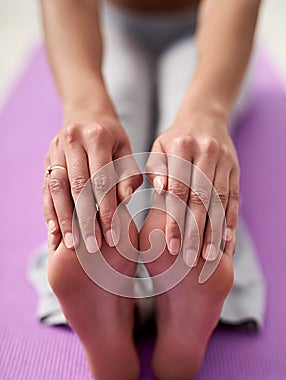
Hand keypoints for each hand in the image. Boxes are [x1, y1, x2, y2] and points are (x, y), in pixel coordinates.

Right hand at [43, 112, 141, 252]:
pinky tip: (54, 232)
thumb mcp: (126, 151)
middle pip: (77, 188)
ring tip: (71, 245)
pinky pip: (46, 189)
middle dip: (85, 220)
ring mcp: (55, 151)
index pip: (101, 181)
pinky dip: (50, 212)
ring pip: (57, 189)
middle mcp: (72, 142)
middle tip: (92, 247)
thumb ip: (128, 176)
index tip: (112, 236)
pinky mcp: (47, 160)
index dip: (106, 211)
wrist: (86, 113)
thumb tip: (124, 201)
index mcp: (96, 137)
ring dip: (64, 220)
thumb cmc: (112, 138)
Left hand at [145, 114, 239, 266]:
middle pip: (201, 199)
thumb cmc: (174, 140)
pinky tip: (227, 239)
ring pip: (220, 201)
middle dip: (195, 232)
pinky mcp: (236, 169)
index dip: (175, 220)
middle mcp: (206, 153)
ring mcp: (224, 161)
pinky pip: (234, 197)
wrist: (205, 117)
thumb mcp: (158, 148)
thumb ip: (156, 169)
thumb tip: (161, 190)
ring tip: (209, 257)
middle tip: (189, 259)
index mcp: (181, 147)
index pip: (178, 190)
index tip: (171, 246)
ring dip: (215, 231)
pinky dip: (231, 219)